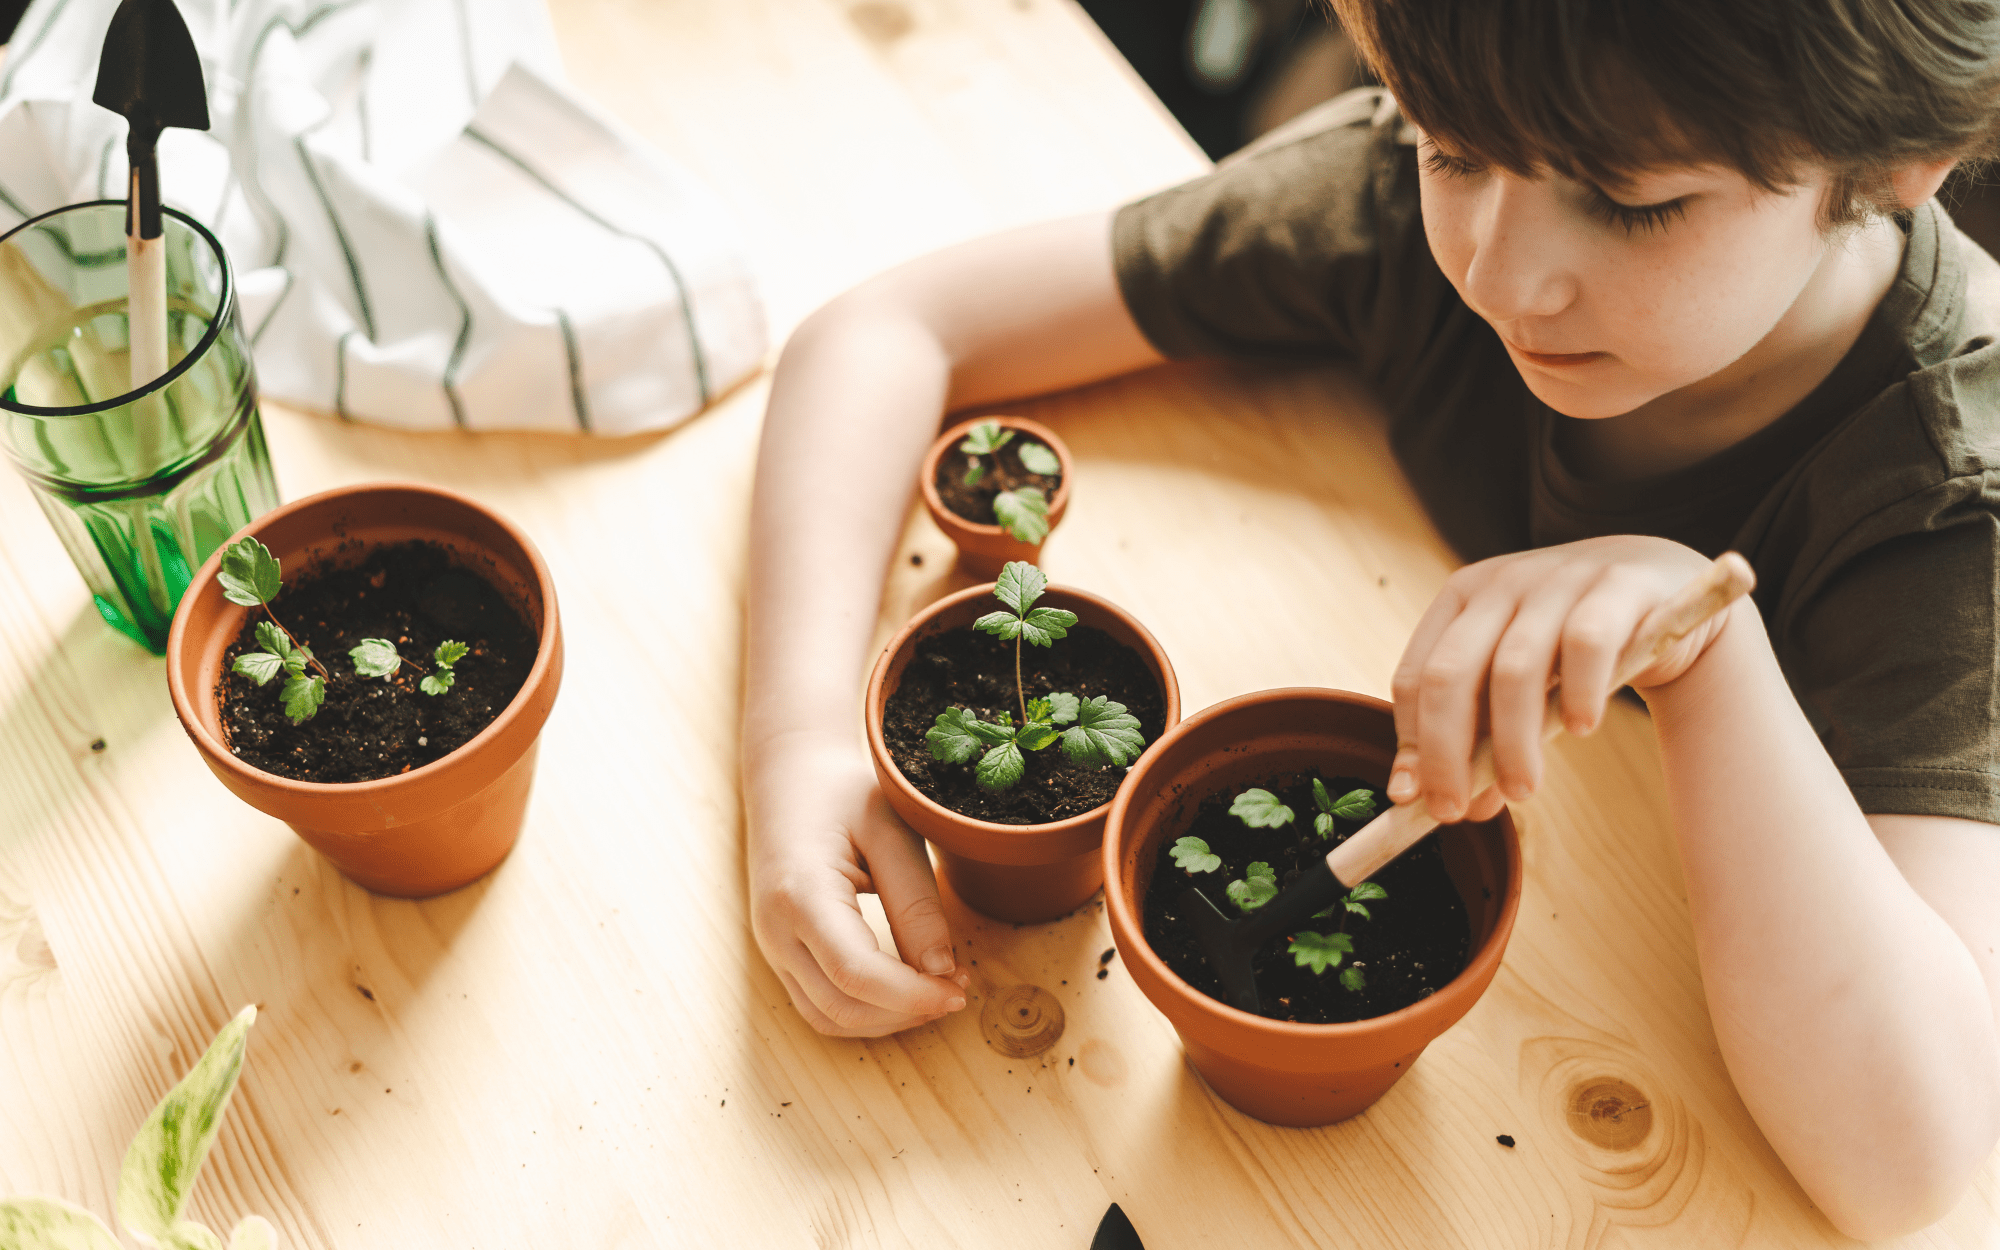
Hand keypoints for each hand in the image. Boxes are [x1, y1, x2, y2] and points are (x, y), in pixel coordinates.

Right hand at [746, 731, 969, 1035]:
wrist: (790, 780)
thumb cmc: (842, 795)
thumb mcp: (890, 832)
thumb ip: (915, 902)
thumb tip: (942, 971)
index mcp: (799, 893)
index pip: (856, 973)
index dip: (913, 994)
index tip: (961, 986)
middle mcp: (775, 930)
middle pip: (842, 1007)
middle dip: (906, 1011)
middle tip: (959, 988)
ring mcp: (772, 947)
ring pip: (828, 1017)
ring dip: (887, 1020)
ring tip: (937, 991)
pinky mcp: (782, 954)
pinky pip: (821, 1005)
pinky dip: (866, 1012)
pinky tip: (906, 992)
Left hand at [1387, 536, 1731, 823]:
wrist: (1654, 585)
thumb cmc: (1570, 645)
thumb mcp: (1518, 683)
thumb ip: (1485, 735)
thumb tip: (1463, 808)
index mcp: (1460, 599)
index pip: (1414, 676)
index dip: (1411, 742)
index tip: (1414, 798)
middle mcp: (1501, 585)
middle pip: (1450, 674)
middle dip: (1445, 752)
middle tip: (1455, 812)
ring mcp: (1557, 581)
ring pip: (1514, 669)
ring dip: (1512, 743)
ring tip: (1522, 789)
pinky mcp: (1616, 589)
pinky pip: (1586, 644)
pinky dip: (1579, 693)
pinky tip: (1581, 728)